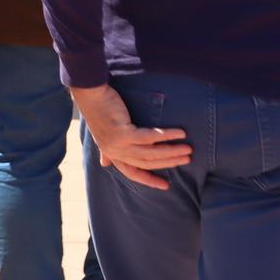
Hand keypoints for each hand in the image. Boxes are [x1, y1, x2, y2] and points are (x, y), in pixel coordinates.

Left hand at [72, 83, 191, 189]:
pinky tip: (180, 134)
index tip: (166, 185)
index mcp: (112, 153)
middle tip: (186, 160)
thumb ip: (107, 150)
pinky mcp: (123, 134)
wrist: (91, 94)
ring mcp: (119, 145)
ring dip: (172, 151)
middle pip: (147, 163)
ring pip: (151, 153)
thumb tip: (105, 164)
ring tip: (188, 149)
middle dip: (169, 163)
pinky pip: (151, 138)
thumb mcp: (103, 135)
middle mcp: (115, 152)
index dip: (149, 180)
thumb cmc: (99, 111)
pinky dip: (167, 136)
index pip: (132, 173)